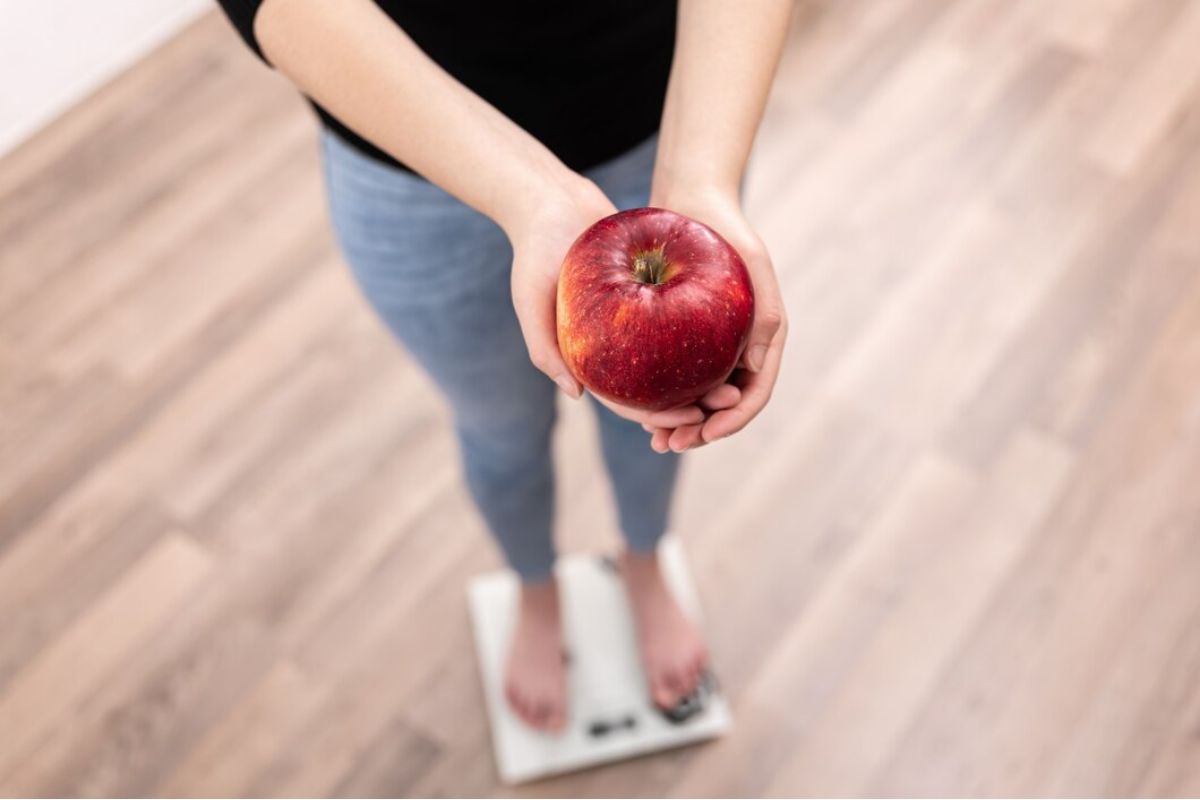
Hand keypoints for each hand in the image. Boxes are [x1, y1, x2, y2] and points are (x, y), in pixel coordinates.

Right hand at [506, 176, 730, 435]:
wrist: (550, 201)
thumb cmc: (533, 253)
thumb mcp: (530, 301)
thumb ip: (545, 349)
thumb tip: (577, 395)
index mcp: (589, 358)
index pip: (627, 401)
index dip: (659, 415)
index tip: (693, 417)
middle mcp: (614, 344)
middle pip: (659, 385)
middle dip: (694, 399)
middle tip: (730, 400)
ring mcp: (633, 318)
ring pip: (675, 356)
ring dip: (706, 371)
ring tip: (741, 373)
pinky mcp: (651, 290)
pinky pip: (681, 315)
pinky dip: (703, 329)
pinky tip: (734, 335)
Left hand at [643, 186, 786, 451]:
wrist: (692, 199)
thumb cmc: (726, 228)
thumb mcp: (751, 267)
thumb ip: (762, 316)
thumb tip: (754, 371)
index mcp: (766, 338)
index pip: (755, 394)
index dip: (732, 422)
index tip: (705, 435)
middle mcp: (742, 347)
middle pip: (726, 406)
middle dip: (702, 431)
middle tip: (671, 445)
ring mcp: (715, 344)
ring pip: (701, 397)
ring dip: (681, 421)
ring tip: (655, 439)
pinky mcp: (687, 336)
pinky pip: (678, 375)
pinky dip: (664, 396)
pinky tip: (640, 409)